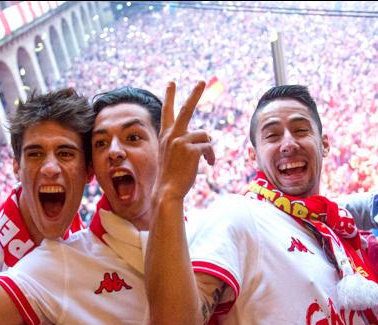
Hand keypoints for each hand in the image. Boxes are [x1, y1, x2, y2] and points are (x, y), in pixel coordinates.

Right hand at [155, 81, 215, 202]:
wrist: (167, 191)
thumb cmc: (171, 176)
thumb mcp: (172, 155)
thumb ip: (183, 143)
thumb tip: (205, 139)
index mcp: (165, 136)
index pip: (167, 112)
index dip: (169, 96)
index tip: (171, 82)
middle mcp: (172, 135)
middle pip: (186, 110)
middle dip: (195, 94)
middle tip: (202, 81)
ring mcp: (181, 141)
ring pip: (205, 136)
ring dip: (209, 148)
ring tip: (208, 161)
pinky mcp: (192, 150)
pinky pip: (209, 147)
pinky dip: (211, 156)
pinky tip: (208, 165)